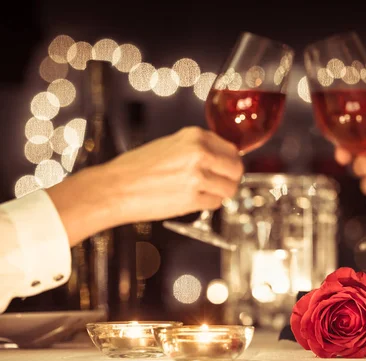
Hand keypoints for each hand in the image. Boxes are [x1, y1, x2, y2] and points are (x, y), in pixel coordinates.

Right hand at [48, 127, 243, 244]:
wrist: (114, 188)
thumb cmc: (137, 167)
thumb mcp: (171, 144)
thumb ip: (198, 148)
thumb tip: (221, 158)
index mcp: (195, 136)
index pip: (233, 150)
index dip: (230, 162)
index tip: (225, 169)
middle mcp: (200, 153)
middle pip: (237, 169)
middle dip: (230, 179)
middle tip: (220, 184)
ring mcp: (197, 176)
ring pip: (229, 189)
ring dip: (220, 194)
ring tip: (203, 193)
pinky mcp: (192, 199)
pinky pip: (216, 204)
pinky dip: (208, 204)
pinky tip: (193, 200)